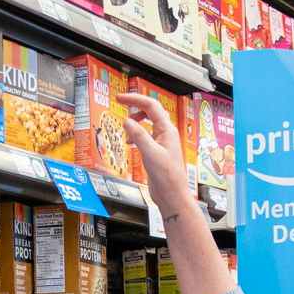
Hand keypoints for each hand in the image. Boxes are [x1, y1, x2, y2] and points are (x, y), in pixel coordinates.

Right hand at [115, 92, 195, 214]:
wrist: (171, 195)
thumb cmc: (167, 177)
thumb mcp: (150, 153)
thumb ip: (138, 136)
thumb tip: (128, 121)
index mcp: (167, 130)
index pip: (151, 106)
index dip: (135, 99)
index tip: (121, 98)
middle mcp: (166, 134)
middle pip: (150, 111)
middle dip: (135, 107)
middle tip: (121, 103)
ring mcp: (161, 142)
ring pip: (147, 123)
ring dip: (135, 122)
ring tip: (126, 129)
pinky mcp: (156, 151)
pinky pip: (145, 136)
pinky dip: (136, 135)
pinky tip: (130, 143)